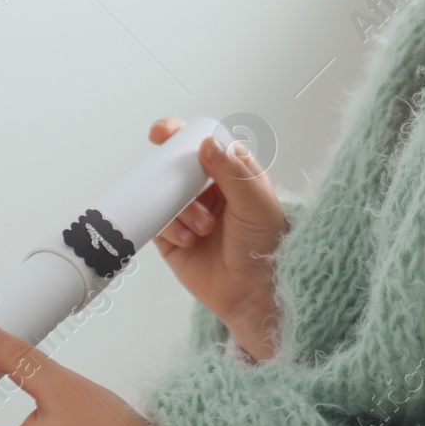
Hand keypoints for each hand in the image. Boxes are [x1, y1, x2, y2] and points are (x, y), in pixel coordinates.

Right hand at [148, 117, 289, 357]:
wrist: (255, 293)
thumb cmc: (266, 244)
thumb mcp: (256, 203)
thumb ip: (232, 171)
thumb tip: (206, 142)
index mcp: (232, 173)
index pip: (204, 144)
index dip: (182, 134)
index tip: (164, 132)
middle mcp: (208, 190)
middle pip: (176, 166)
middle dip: (166, 164)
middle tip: (158, 163)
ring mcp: (189, 213)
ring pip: (165, 195)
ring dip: (180, 208)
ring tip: (203, 229)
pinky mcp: (173, 239)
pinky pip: (158, 223)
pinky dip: (170, 229)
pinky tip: (188, 241)